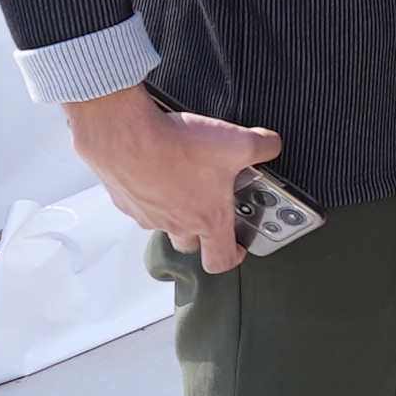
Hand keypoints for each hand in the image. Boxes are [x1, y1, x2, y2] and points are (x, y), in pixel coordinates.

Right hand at [67, 86, 279, 270]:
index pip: (219, 260)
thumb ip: (264, 146)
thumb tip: (271, 144)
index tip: (238, 247)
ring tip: (188, 179)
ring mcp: (145, 214)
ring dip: (177, 209)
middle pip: (190, 243)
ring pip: (164, 222)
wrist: (125, 134)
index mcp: (205, 218)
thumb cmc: (176, 145)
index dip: (232, 257)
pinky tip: (160, 166)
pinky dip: (152, 192)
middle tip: (213, 207)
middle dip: (204, 231)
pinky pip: (142, 204)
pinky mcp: (124, 199)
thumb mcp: (239, 142)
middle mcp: (174, 223)